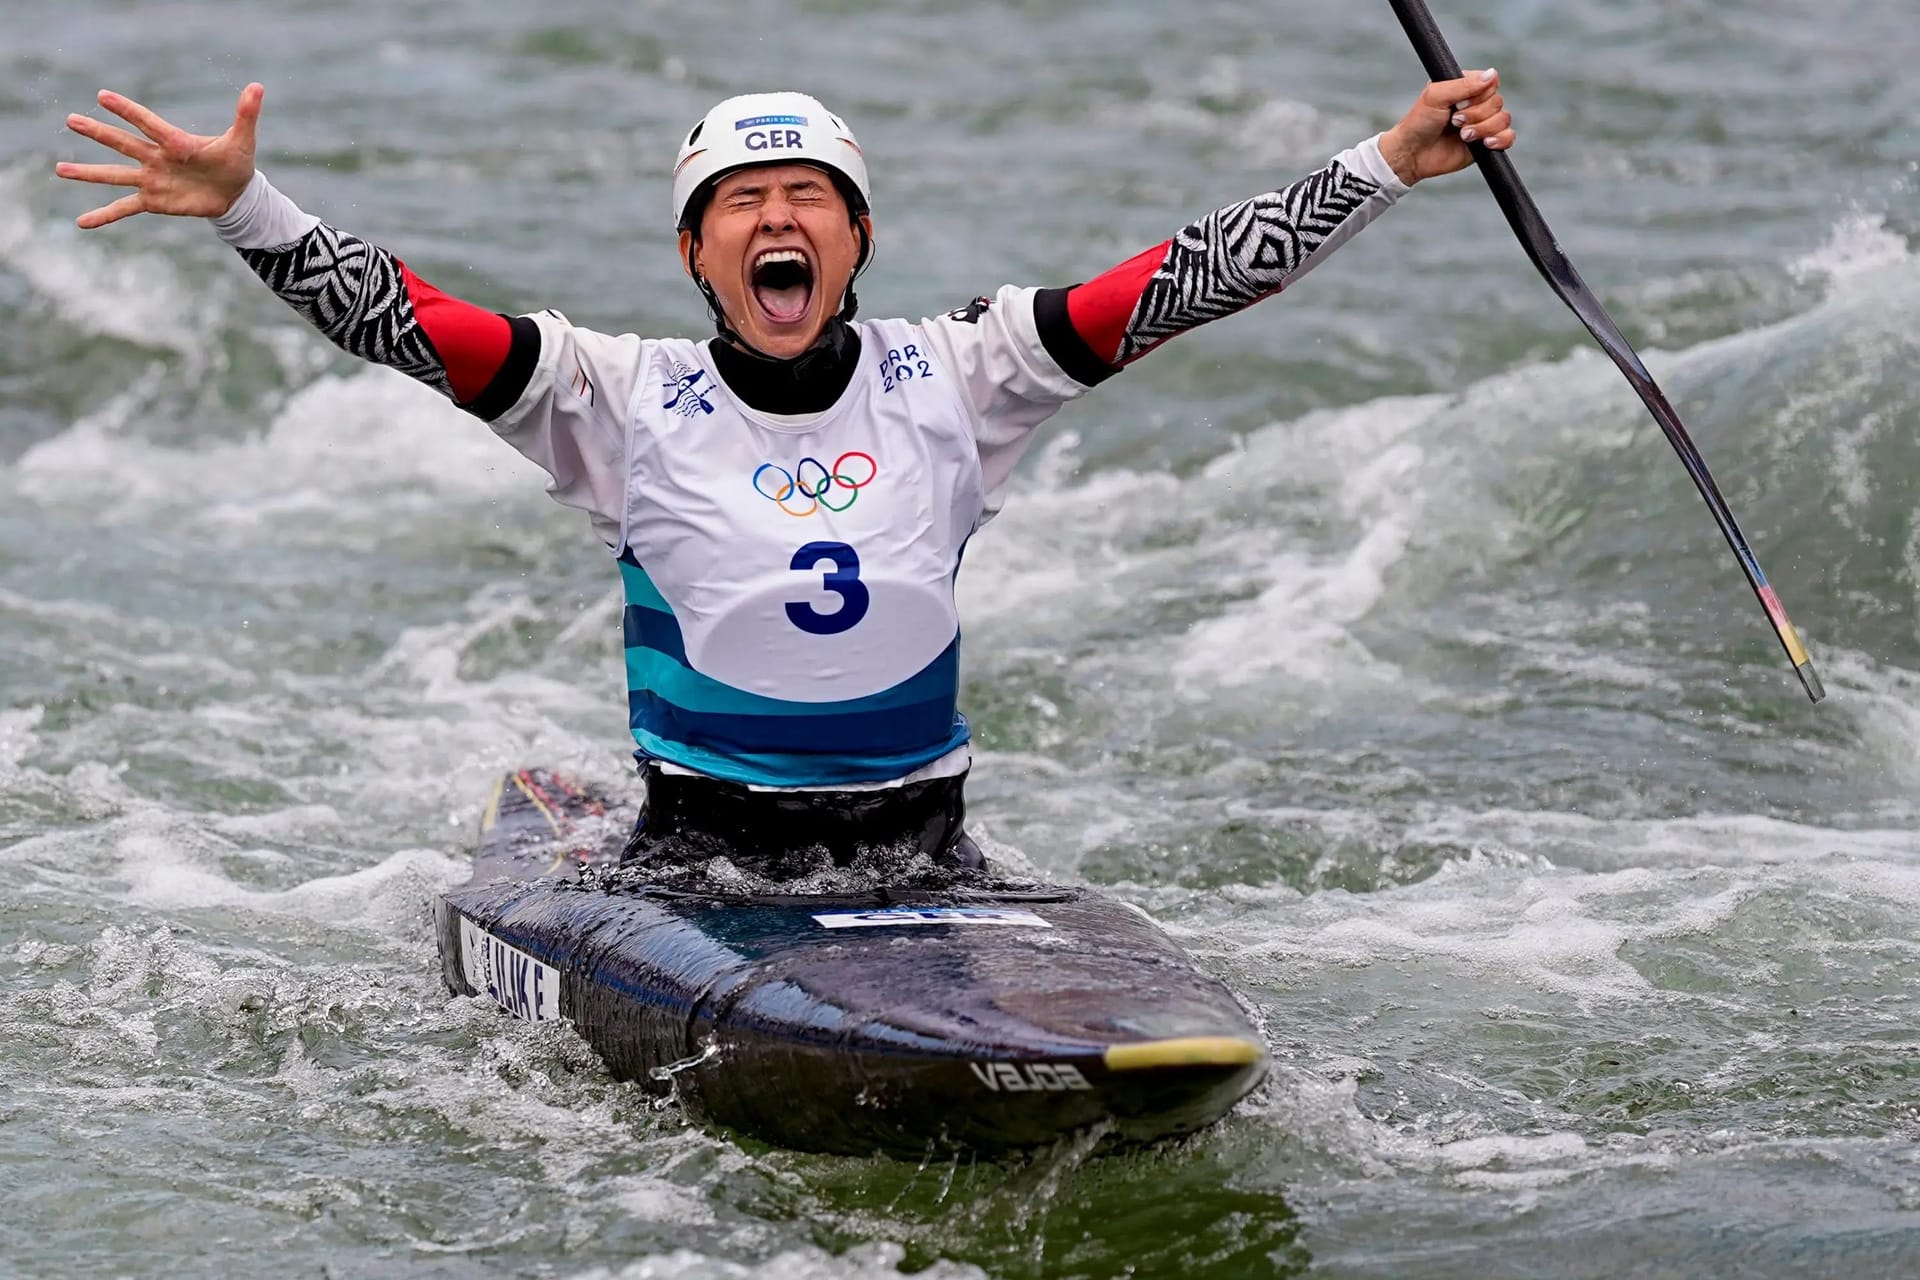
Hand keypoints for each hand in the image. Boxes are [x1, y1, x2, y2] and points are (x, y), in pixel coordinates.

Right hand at [55, 83, 263, 228]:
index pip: (147, 123)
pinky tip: (82, 223)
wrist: (235, 193)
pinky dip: (104, 216)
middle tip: (71, 120)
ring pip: (114, 175)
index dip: (127, 111)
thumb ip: (246, 115)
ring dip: (88, 174)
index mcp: (175, 142)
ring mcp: (151, 180)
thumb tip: (258, 87)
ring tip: (59, 170)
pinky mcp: (153, 201)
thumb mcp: (243, 141)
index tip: (102, 96)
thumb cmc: (236, 162)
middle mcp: (156, 158)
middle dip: (98, 133)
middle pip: (123, 143)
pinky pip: (124, 209)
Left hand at [1378, 69, 1514, 186]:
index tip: (1458, 104)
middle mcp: (1478, 103)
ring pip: (1504, 119)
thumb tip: (1492, 74)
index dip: (1478, 95)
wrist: (1412, 154)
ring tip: (1463, 136)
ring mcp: (1483, 123)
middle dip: (1476, 114)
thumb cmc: (1419, 122)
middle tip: (1454, 122)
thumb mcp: (1436, 96)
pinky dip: (1500, 139)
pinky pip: (1508, 137)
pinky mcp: (1487, 143)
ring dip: (1483, 128)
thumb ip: (1463, 84)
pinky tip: (1485, 143)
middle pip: (1498, 102)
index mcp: (1467, 87)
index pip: (1491, 82)